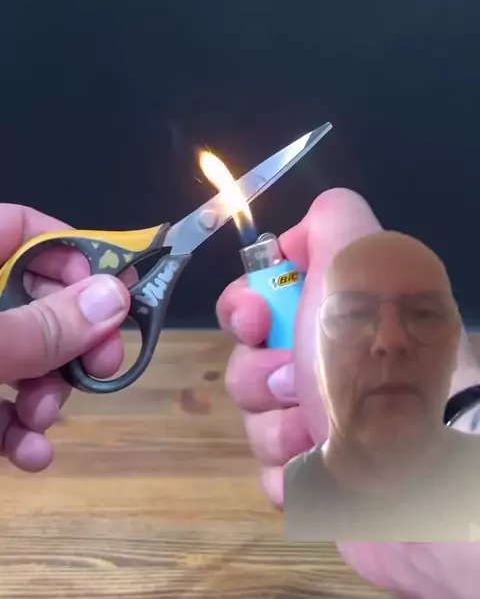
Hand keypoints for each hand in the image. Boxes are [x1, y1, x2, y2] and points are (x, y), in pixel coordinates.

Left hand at [0, 203, 131, 471]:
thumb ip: (41, 326)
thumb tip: (116, 296)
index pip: (23, 227)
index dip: (73, 251)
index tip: (113, 292)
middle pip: (33, 299)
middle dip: (69, 340)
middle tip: (100, 364)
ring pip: (20, 357)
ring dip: (46, 392)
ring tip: (45, 418)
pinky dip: (16, 429)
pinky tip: (31, 453)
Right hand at [216, 188, 479, 598]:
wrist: (419, 459)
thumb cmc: (379, 359)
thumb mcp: (360, 266)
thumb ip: (334, 220)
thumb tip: (297, 235)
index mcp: (327, 317)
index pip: (251, 303)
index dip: (241, 308)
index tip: (256, 320)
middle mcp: (319, 365)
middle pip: (245, 362)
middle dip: (258, 373)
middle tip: (292, 381)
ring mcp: (315, 423)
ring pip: (254, 420)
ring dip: (277, 426)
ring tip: (320, 431)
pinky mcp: (314, 477)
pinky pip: (271, 470)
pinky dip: (290, 471)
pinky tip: (318, 466)